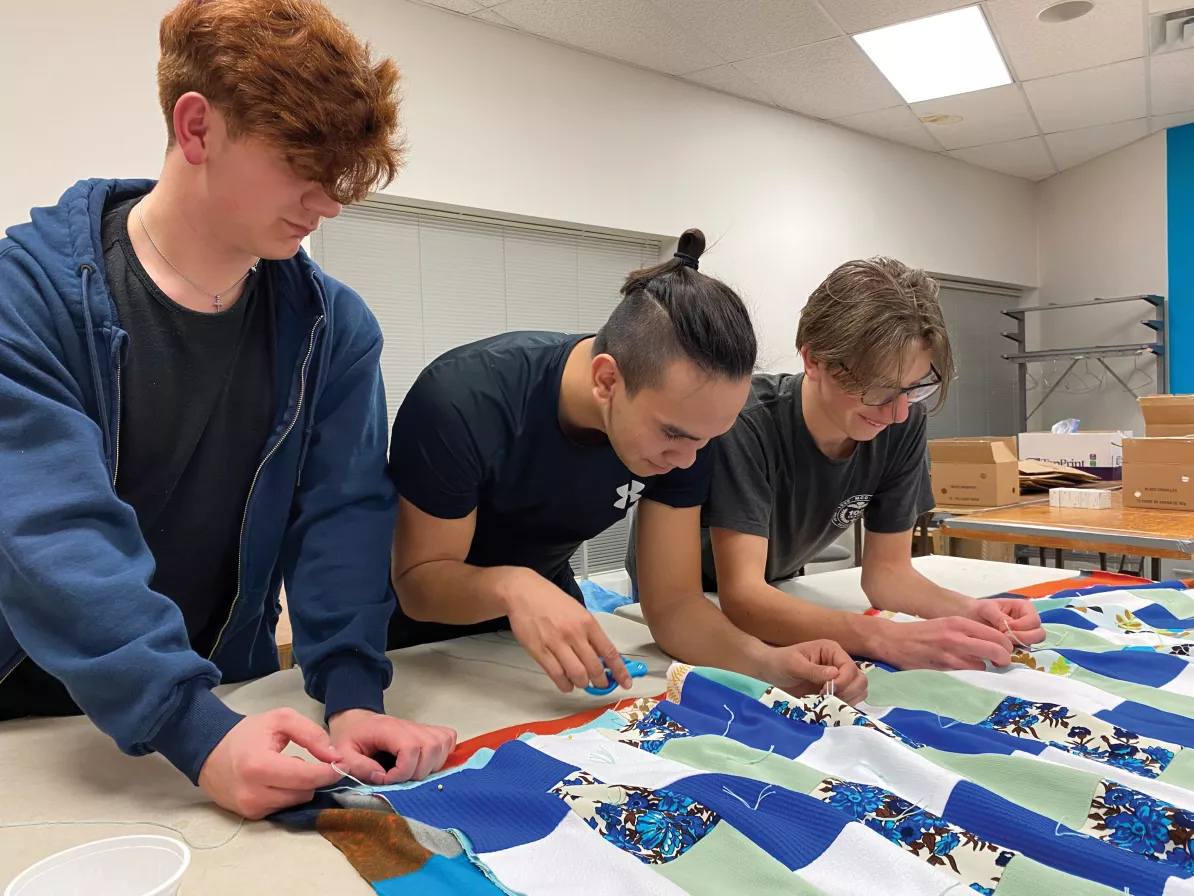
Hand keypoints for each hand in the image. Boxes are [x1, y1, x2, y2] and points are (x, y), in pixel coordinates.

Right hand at [198, 708, 342, 819]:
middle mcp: (254, 793)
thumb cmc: (247, 733)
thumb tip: (333, 757)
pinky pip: (282, 808)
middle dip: (313, 778)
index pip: (306, 777)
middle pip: (304, 793)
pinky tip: (276, 781)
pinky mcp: (250, 815)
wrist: (209, 751)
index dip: (329, 772)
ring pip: (295, 803)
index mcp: (260, 766)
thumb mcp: (281, 720)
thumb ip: (311, 734)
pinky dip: (286, 795)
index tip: (341, 765)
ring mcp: (250, 808)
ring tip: (286, 769)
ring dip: (299, 787)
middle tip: (307, 761)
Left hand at [328, 709, 456, 785]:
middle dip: (419, 772)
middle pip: (431, 747)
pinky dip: (443, 753)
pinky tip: (427, 763)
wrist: (357, 722)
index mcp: (387, 729)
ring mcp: (420, 727)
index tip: (388, 780)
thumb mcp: (343, 754)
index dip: (404, 771)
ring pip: (442, 744)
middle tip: (401, 779)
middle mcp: (408, 725)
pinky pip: (447, 738)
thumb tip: (382, 777)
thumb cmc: (350, 737)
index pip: (410, 747)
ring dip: (432, 765)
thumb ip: (358, 767)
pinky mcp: (428, 731)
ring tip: (413, 773)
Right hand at [503, 569, 631, 692]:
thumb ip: (589, 633)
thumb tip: (602, 656)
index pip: (609, 651)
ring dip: (582, 684)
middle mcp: (574, 634)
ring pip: (577, 675)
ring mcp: (556, 643)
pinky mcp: (539, 651)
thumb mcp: (577, 611)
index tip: (625, 682)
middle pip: (594, 668)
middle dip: (601, 682)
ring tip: (581, 682)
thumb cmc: (550, 600)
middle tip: (600, 685)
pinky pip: (557, 675)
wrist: (523, 592)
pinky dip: (565, 684)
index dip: (619, 671)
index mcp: (587, 622)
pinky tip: (566, 683)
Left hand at [760, 640, 867, 704]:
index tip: (826, 690)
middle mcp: (839, 663)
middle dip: (848, 691)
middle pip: (860, 679)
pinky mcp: (835, 691)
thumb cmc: (780, 663)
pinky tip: (829, 706)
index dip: (843, 681)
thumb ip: (814, 670)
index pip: (849, 667)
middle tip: (827, 698)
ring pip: (859, 690)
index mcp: (831, 650)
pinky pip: (850, 700)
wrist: (770, 672)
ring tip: (827, 702)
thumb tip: (835, 674)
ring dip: (848, 699)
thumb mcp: (794, 664)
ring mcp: (839, 678)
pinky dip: (844, 705)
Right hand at [882, 617, 1014, 670]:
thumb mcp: (947, 623)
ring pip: (983, 667)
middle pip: (996, 651)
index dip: (1006, 646)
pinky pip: (966, 677)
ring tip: (976, 667)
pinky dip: (968, 677)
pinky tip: (962, 673)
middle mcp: (957, 638)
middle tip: (1001, 663)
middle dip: (1004, 660)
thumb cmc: (922, 632)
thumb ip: (969, 631)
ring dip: (983, 670)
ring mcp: (950, 656)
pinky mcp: (943, 671)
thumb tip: (994, 644)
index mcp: (959, 623)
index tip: (1005, 651)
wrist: (894, 641)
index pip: (997, 635)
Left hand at [968, 598, 1045, 646]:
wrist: (970, 619)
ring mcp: (1025, 635)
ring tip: (1002, 643)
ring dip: (1019, 645)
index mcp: (1024, 609)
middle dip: (1023, 637)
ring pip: (1033, 644)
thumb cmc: (980, 610)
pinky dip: (1015, 653)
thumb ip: (999, 617)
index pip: (1034, 620)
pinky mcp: (1018, 646)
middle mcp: (1028, 623)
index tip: (1006, 628)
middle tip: (1006, 638)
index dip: (1022, 626)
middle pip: (1039, 634)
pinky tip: (1001, 651)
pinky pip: (1023, 653)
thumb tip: (1008, 628)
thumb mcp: (987, 608)